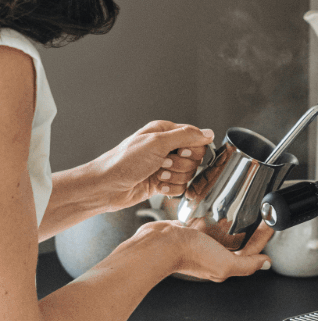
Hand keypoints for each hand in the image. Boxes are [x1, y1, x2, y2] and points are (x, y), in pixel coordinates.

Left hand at [94, 121, 214, 210]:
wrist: (106, 187)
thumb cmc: (123, 162)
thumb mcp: (157, 143)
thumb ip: (186, 136)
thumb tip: (208, 133)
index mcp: (165, 132)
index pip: (196, 139)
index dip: (192, 149)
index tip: (179, 152)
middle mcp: (166, 148)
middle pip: (195, 158)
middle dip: (180, 165)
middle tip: (163, 163)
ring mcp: (165, 166)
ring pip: (189, 174)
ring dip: (173, 177)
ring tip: (156, 174)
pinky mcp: (163, 183)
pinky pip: (181, 188)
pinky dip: (170, 189)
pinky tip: (156, 185)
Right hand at [142, 220, 273, 281]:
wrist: (159, 244)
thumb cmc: (189, 255)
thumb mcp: (226, 263)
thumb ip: (248, 264)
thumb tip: (267, 263)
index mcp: (225, 265)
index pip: (252, 251)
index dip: (263, 237)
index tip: (271, 222)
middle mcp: (214, 255)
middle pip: (239, 241)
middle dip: (251, 229)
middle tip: (260, 213)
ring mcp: (202, 244)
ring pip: (223, 233)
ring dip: (233, 223)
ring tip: (244, 209)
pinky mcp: (191, 233)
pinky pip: (207, 225)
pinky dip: (214, 218)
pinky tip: (218, 208)